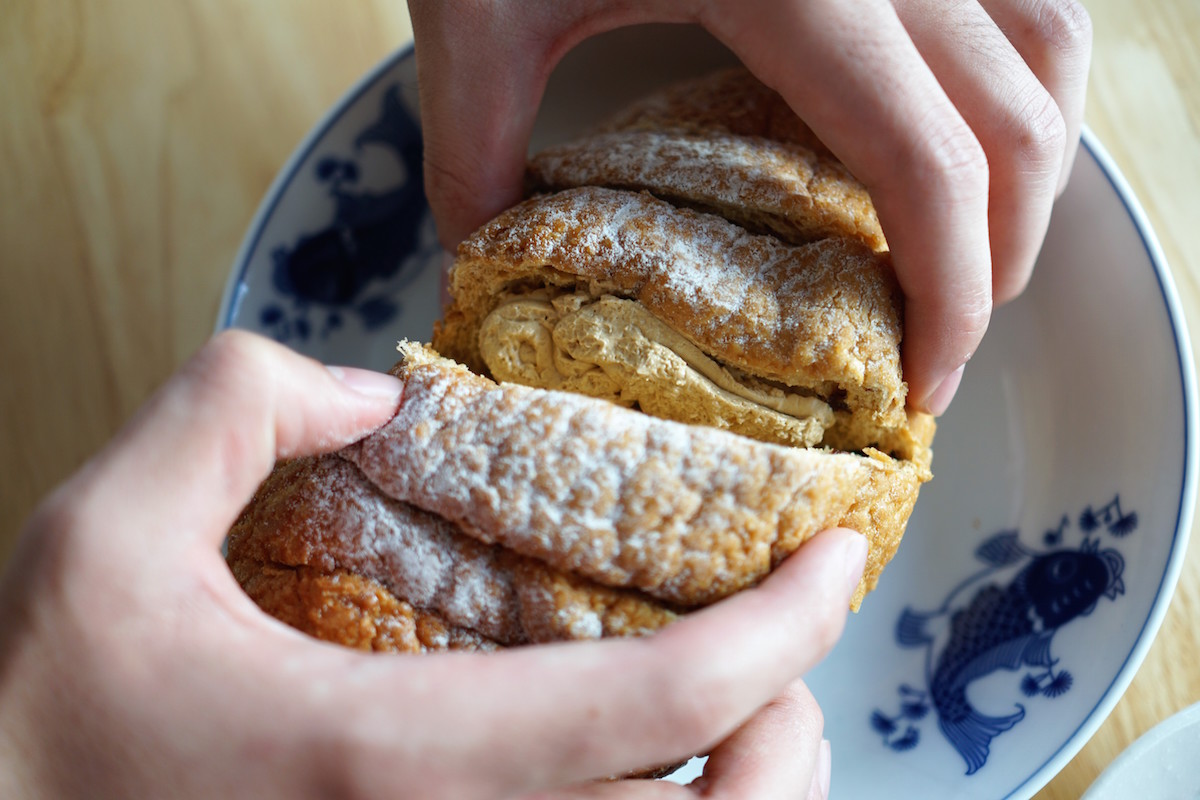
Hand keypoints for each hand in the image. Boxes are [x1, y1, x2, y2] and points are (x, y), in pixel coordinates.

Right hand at [0, 330, 863, 798]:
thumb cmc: (42, 727)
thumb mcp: (99, 536)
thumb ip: (232, 411)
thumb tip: (362, 395)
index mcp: (396, 762)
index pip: (657, 705)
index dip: (779, 627)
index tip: (835, 557)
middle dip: (790, 733)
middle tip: (785, 647)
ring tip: (745, 716)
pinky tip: (651, 783)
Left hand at [409, 0, 1090, 413]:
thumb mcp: (476, 13)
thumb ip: (476, 151)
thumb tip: (481, 262)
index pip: (926, 165)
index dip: (950, 295)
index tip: (923, 384)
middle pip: (1014, 123)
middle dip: (1003, 258)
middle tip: (943, 344)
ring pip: (1049, 43)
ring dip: (1034, 165)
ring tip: (980, 256)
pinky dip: (1022, 77)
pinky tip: (974, 130)